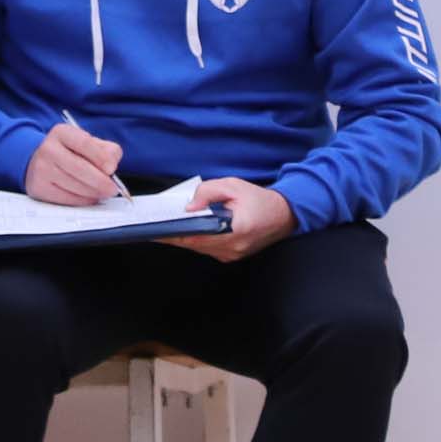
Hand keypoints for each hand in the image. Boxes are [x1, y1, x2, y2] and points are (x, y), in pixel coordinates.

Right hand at [24, 124, 124, 206]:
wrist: (40, 162)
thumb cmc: (71, 153)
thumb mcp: (88, 143)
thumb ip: (107, 150)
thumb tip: (111, 166)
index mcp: (62, 133)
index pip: (85, 143)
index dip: (101, 158)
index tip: (112, 169)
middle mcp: (48, 149)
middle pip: (80, 168)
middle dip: (101, 182)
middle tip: (112, 189)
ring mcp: (41, 169)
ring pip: (75, 186)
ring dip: (94, 193)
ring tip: (102, 192)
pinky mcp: (39, 187)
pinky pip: (67, 198)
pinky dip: (83, 200)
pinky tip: (88, 196)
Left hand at [168, 178, 295, 261]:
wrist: (284, 214)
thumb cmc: (259, 199)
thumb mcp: (232, 186)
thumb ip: (207, 192)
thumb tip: (189, 206)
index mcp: (236, 229)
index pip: (197, 235)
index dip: (175, 233)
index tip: (157, 230)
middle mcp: (234, 246)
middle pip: (195, 244)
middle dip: (175, 235)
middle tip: (156, 227)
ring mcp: (234, 254)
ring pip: (200, 248)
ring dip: (186, 238)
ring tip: (169, 226)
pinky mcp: (233, 255)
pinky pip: (208, 249)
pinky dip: (198, 240)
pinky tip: (189, 230)